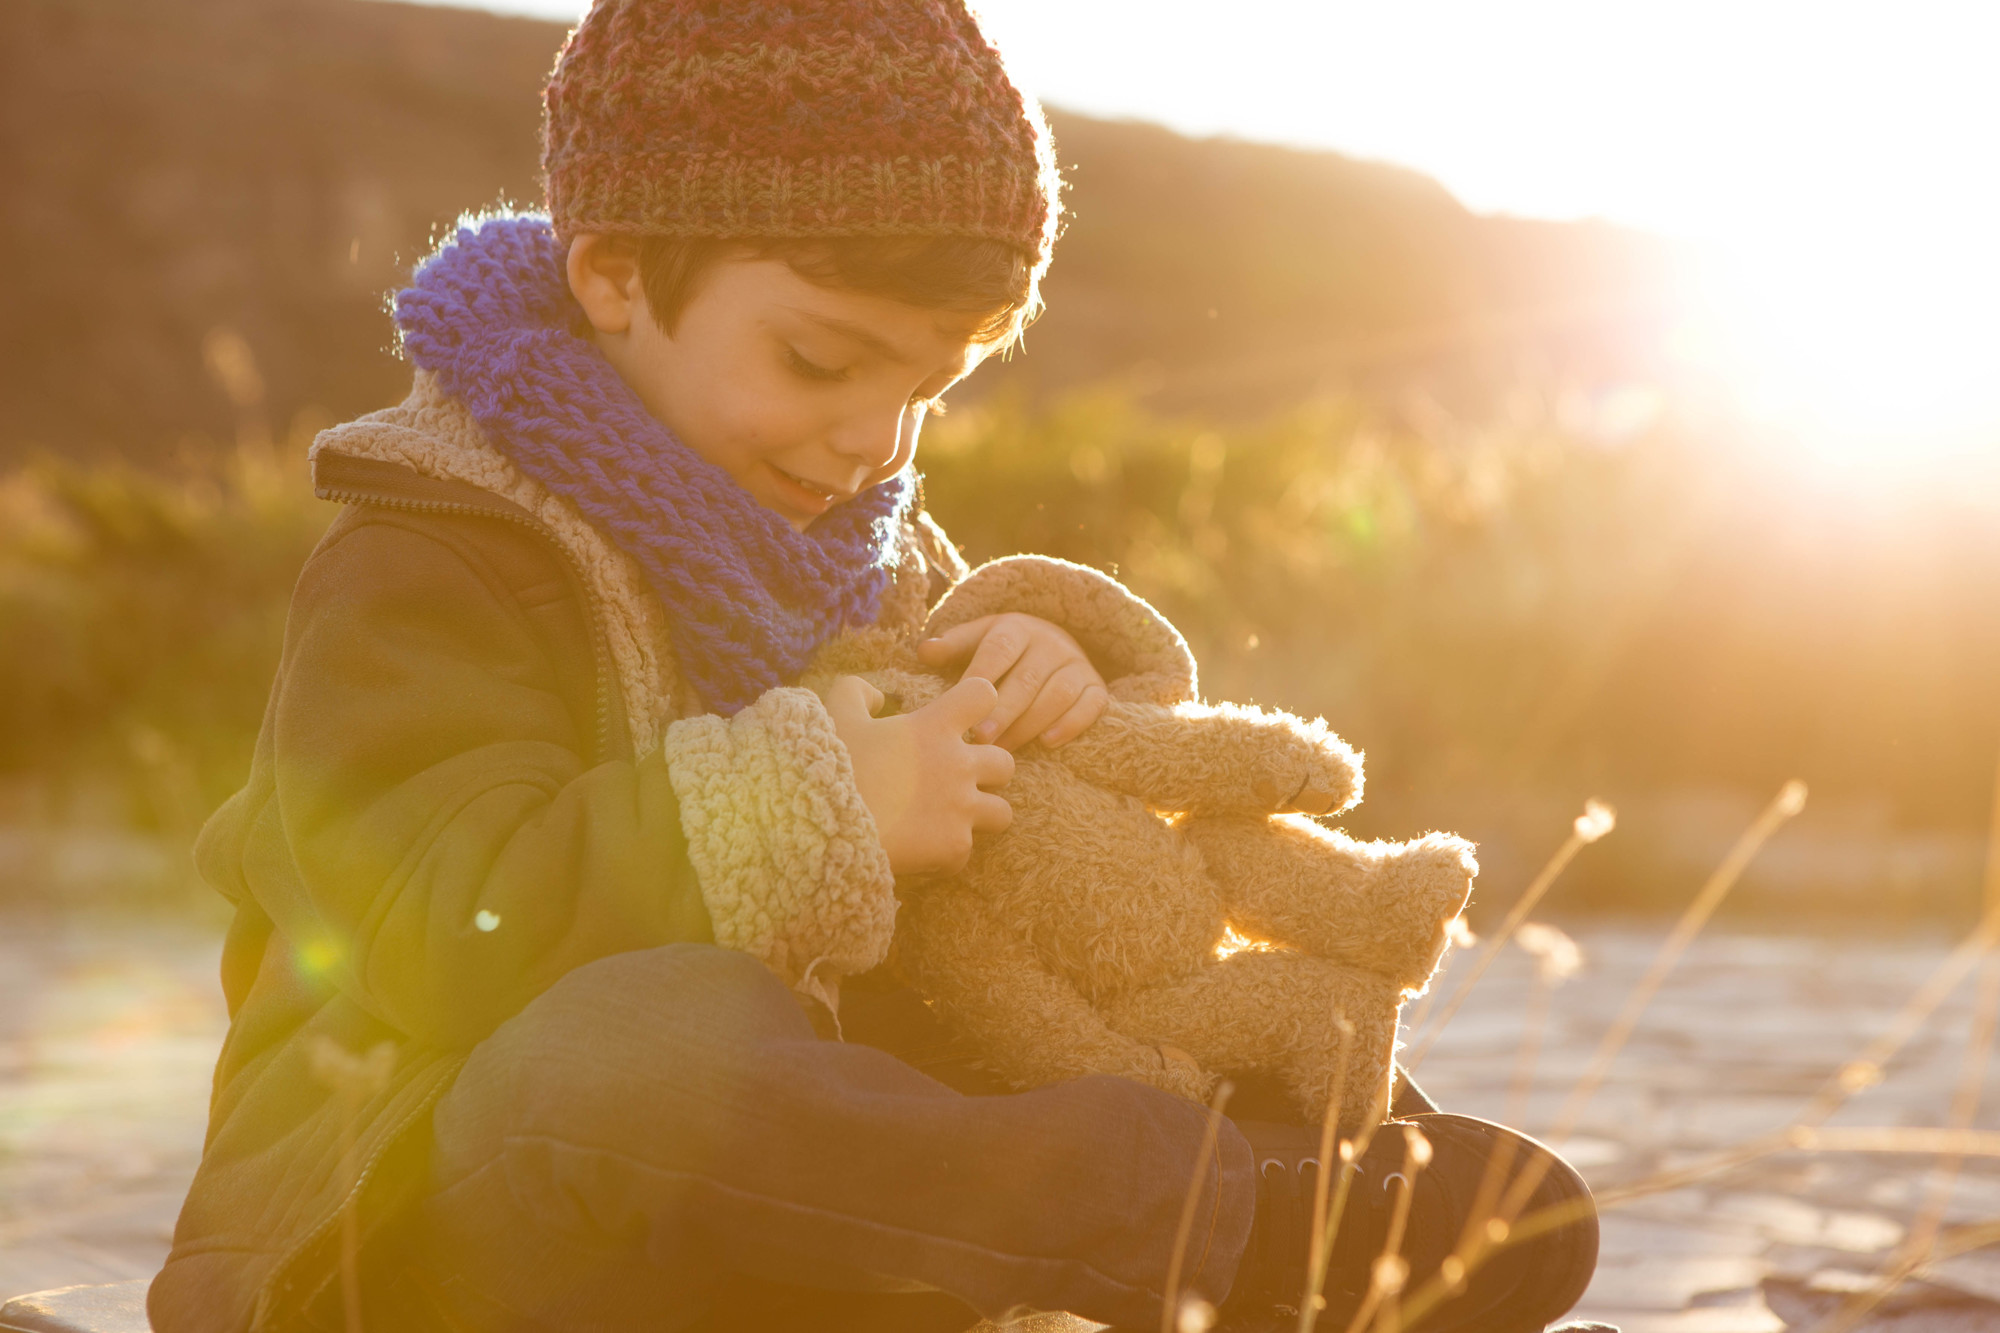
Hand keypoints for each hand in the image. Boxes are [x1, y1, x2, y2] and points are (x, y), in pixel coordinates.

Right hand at [823, 675, 1014, 874]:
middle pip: (1005, 763)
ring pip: (1002, 812)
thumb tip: (878, 694)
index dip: (976, 705)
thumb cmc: (829, 767)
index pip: (984, 696)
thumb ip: (856, 692)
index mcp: (934, 726)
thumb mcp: (835, 716)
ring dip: (979, 816)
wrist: (821, 826)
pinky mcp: (954, 846)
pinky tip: (924, 851)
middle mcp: (957, 764)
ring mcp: (960, 807)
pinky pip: (967, 851)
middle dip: (987, 773)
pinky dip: (948, 854)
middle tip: (956, 782)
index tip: (960, 720)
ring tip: (951, 820)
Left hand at [917, 613, 1108, 748]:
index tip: (963, 710)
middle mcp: (1050, 642)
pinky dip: (1072, 724)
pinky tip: (1048, 743)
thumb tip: (924, 650)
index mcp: (1016, 628)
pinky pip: (1090, 704)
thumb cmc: (1004, 650)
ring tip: (1005, 750)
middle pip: (1027, 678)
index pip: (998, 651)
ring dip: (1031, 723)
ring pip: (1058, 694)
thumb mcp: (978, 639)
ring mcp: (1077, 663)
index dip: (981, 679)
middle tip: (980, 740)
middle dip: (1003, 711)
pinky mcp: (1097, 685)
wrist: (1053, 643)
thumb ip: (953, 646)